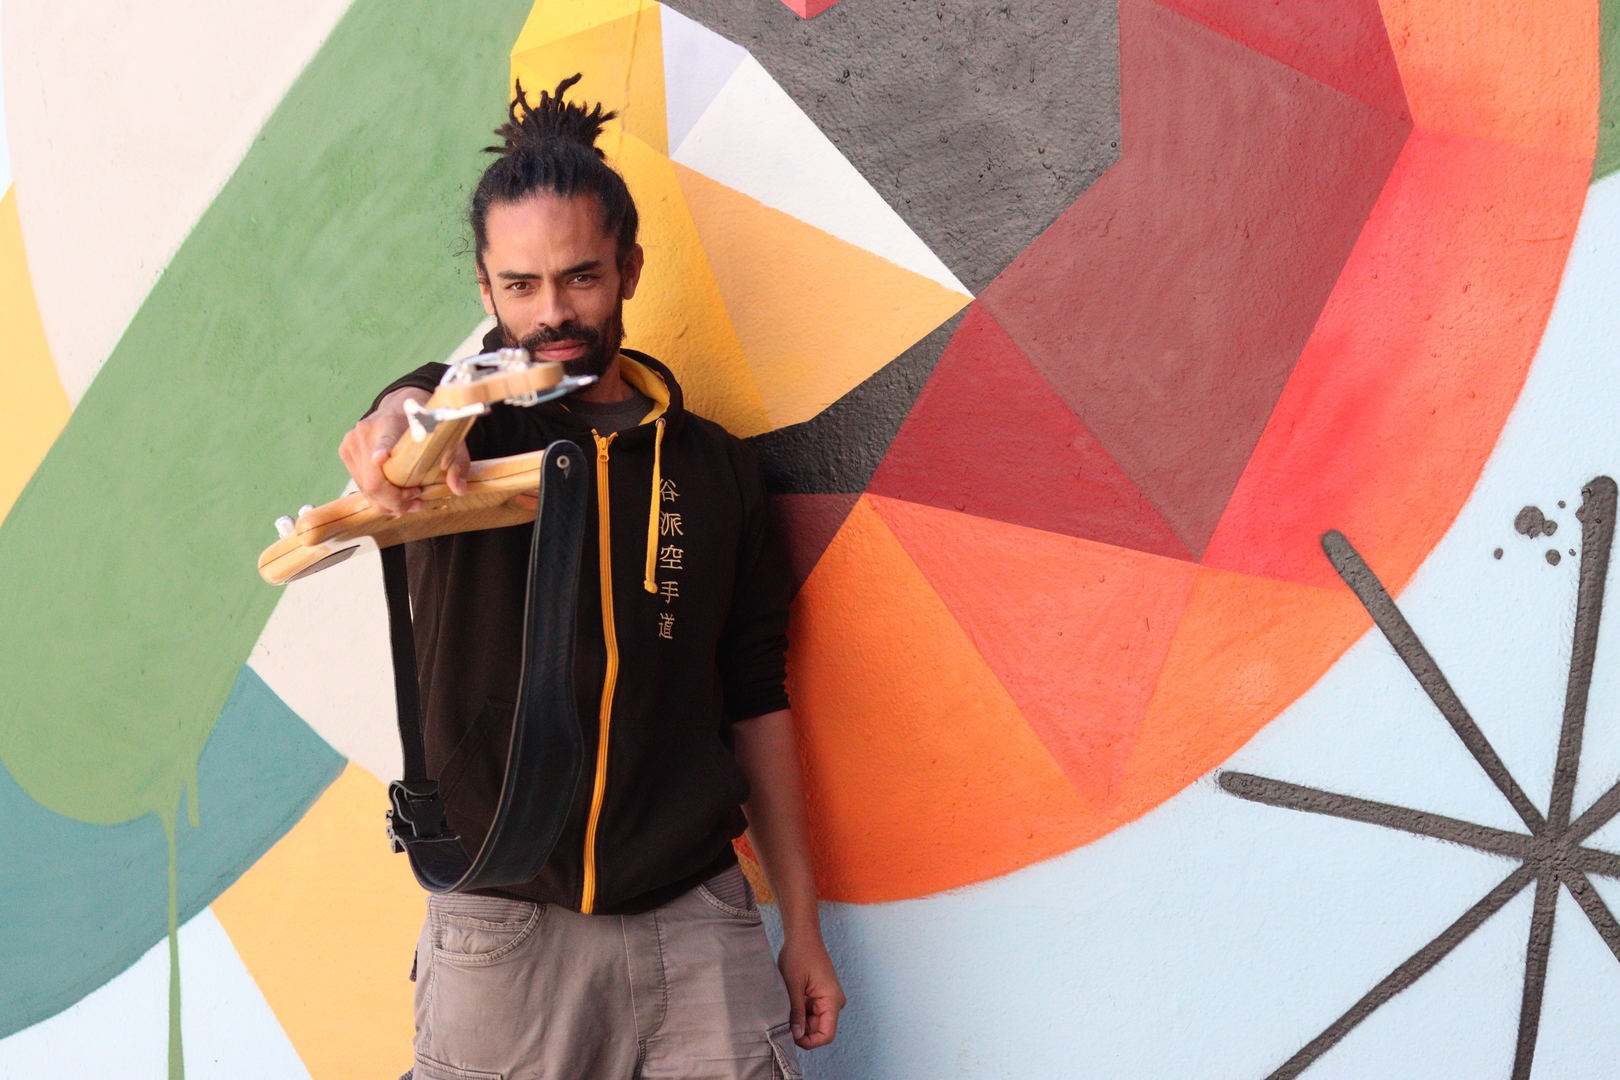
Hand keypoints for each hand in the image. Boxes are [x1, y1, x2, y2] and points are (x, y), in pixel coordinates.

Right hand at [338, 387, 469, 513]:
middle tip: (416, 504)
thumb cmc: (426, 423)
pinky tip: (394, 496)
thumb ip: (456, 463)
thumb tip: (457, 488)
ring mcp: (352, 441)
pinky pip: (360, 484)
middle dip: (394, 501)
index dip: (381, 450)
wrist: (400, 404)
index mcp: (393, 422)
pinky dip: (377, 496)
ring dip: (387, 502)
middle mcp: (367, 431)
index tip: (380, 458)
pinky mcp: (346, 451)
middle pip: (372, 481)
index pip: (384, 438)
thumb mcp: (449, 440)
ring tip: (409, 502)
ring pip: (364, 487)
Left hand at [778, 935, 844, 1049]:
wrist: (803, 936)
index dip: (809, 1041)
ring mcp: (827, 1000)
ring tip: (783, 1009)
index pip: (826, 1035)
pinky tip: (787, 1004)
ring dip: (798, 1021)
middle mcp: (833, 1003)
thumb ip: (796, 1013)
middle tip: (781, 1022)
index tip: (790, 1036)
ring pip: (812, 1023)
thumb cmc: (799, 955)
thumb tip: (796, 1036)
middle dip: (800, 1030)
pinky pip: (809, 1013)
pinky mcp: (819, 997)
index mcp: (832, 1000)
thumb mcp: (793, 986)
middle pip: (818, 1030)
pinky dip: (798, 1013)